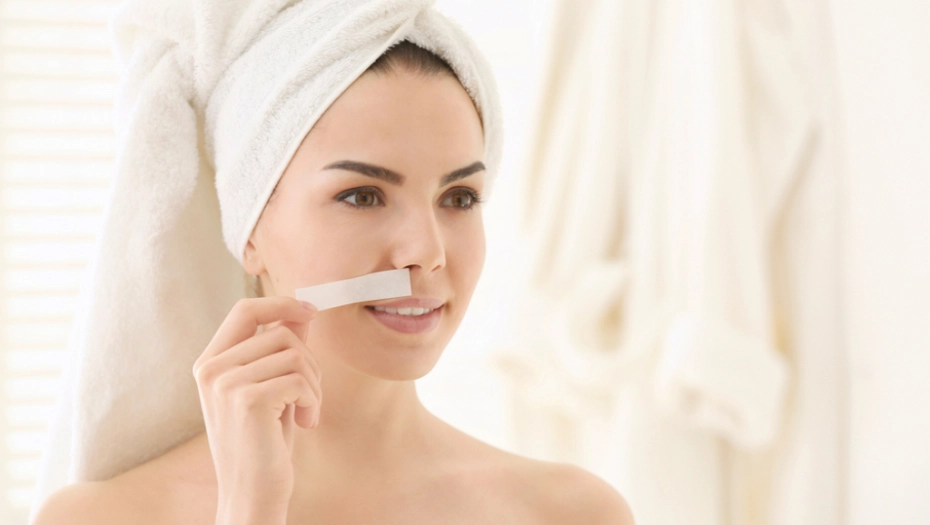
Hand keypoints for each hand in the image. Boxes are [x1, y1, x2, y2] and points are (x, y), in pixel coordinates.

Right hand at [192, 296, 321, 518]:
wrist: (252, 494)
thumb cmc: (264, 443)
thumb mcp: (270, 388)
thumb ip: (279, 350)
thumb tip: (301, 311)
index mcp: (210, 362)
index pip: (245, 310)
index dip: (281, 302)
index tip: (311, 311)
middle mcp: (211, 369)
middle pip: (281, 332)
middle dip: (309, 361)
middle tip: (309, 395)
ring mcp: (225, 384)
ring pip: (295, 354)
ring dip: (313, 384)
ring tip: (306, 411)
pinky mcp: (247, 400)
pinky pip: (299, 378)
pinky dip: (313, 400)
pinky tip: (305, 422)